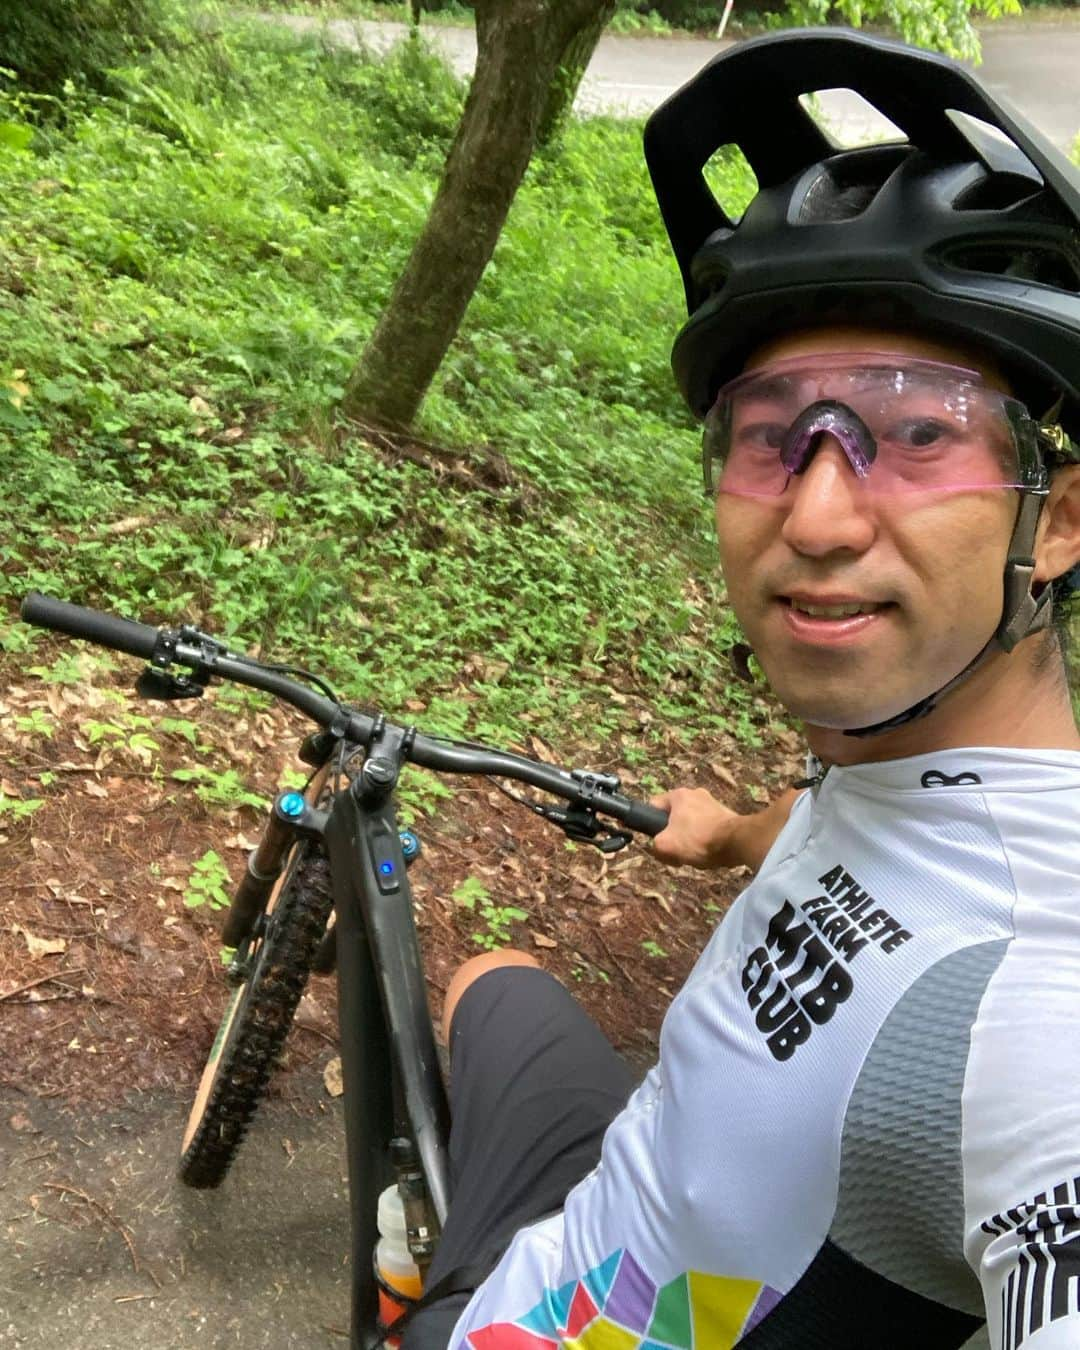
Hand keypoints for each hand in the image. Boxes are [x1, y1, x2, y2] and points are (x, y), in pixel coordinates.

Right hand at [650, 786, 800, 871]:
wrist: (737, 842)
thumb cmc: (698, 839)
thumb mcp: (665, 846)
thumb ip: (654, 845)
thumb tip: (657, 848)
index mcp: (678, 794)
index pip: (654, 806)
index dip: (651, 825)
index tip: (658, 839)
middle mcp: (696, 793)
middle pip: (674, 817)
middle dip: (674, 834)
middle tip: (677, 849)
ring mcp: (713, 803)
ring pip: (692, 823)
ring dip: (691, 838)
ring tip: (695, 853)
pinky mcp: (727, 814)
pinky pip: (708, 827)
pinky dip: (706, 839)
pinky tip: (709, 851)